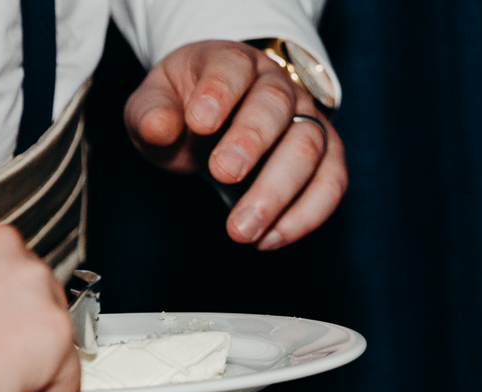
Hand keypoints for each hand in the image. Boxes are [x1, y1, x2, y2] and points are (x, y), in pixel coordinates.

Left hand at [124, 40, 347, 250]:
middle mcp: (278, 86)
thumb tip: (158, 128)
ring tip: (244, 230)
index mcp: (232, 62)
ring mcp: (309, 120)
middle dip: (251, 143)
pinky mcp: (328, 157)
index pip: (233, 67)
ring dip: (277, 193)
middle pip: (276, 108)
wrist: (221, 123)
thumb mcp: (156, 105)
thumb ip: (151, 114)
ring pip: (309, 149)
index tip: (198, 123)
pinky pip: (331, 184)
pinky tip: (270, 239)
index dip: (219, 93)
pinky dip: (305, 216)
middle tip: (222, 175)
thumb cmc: (187, 113)